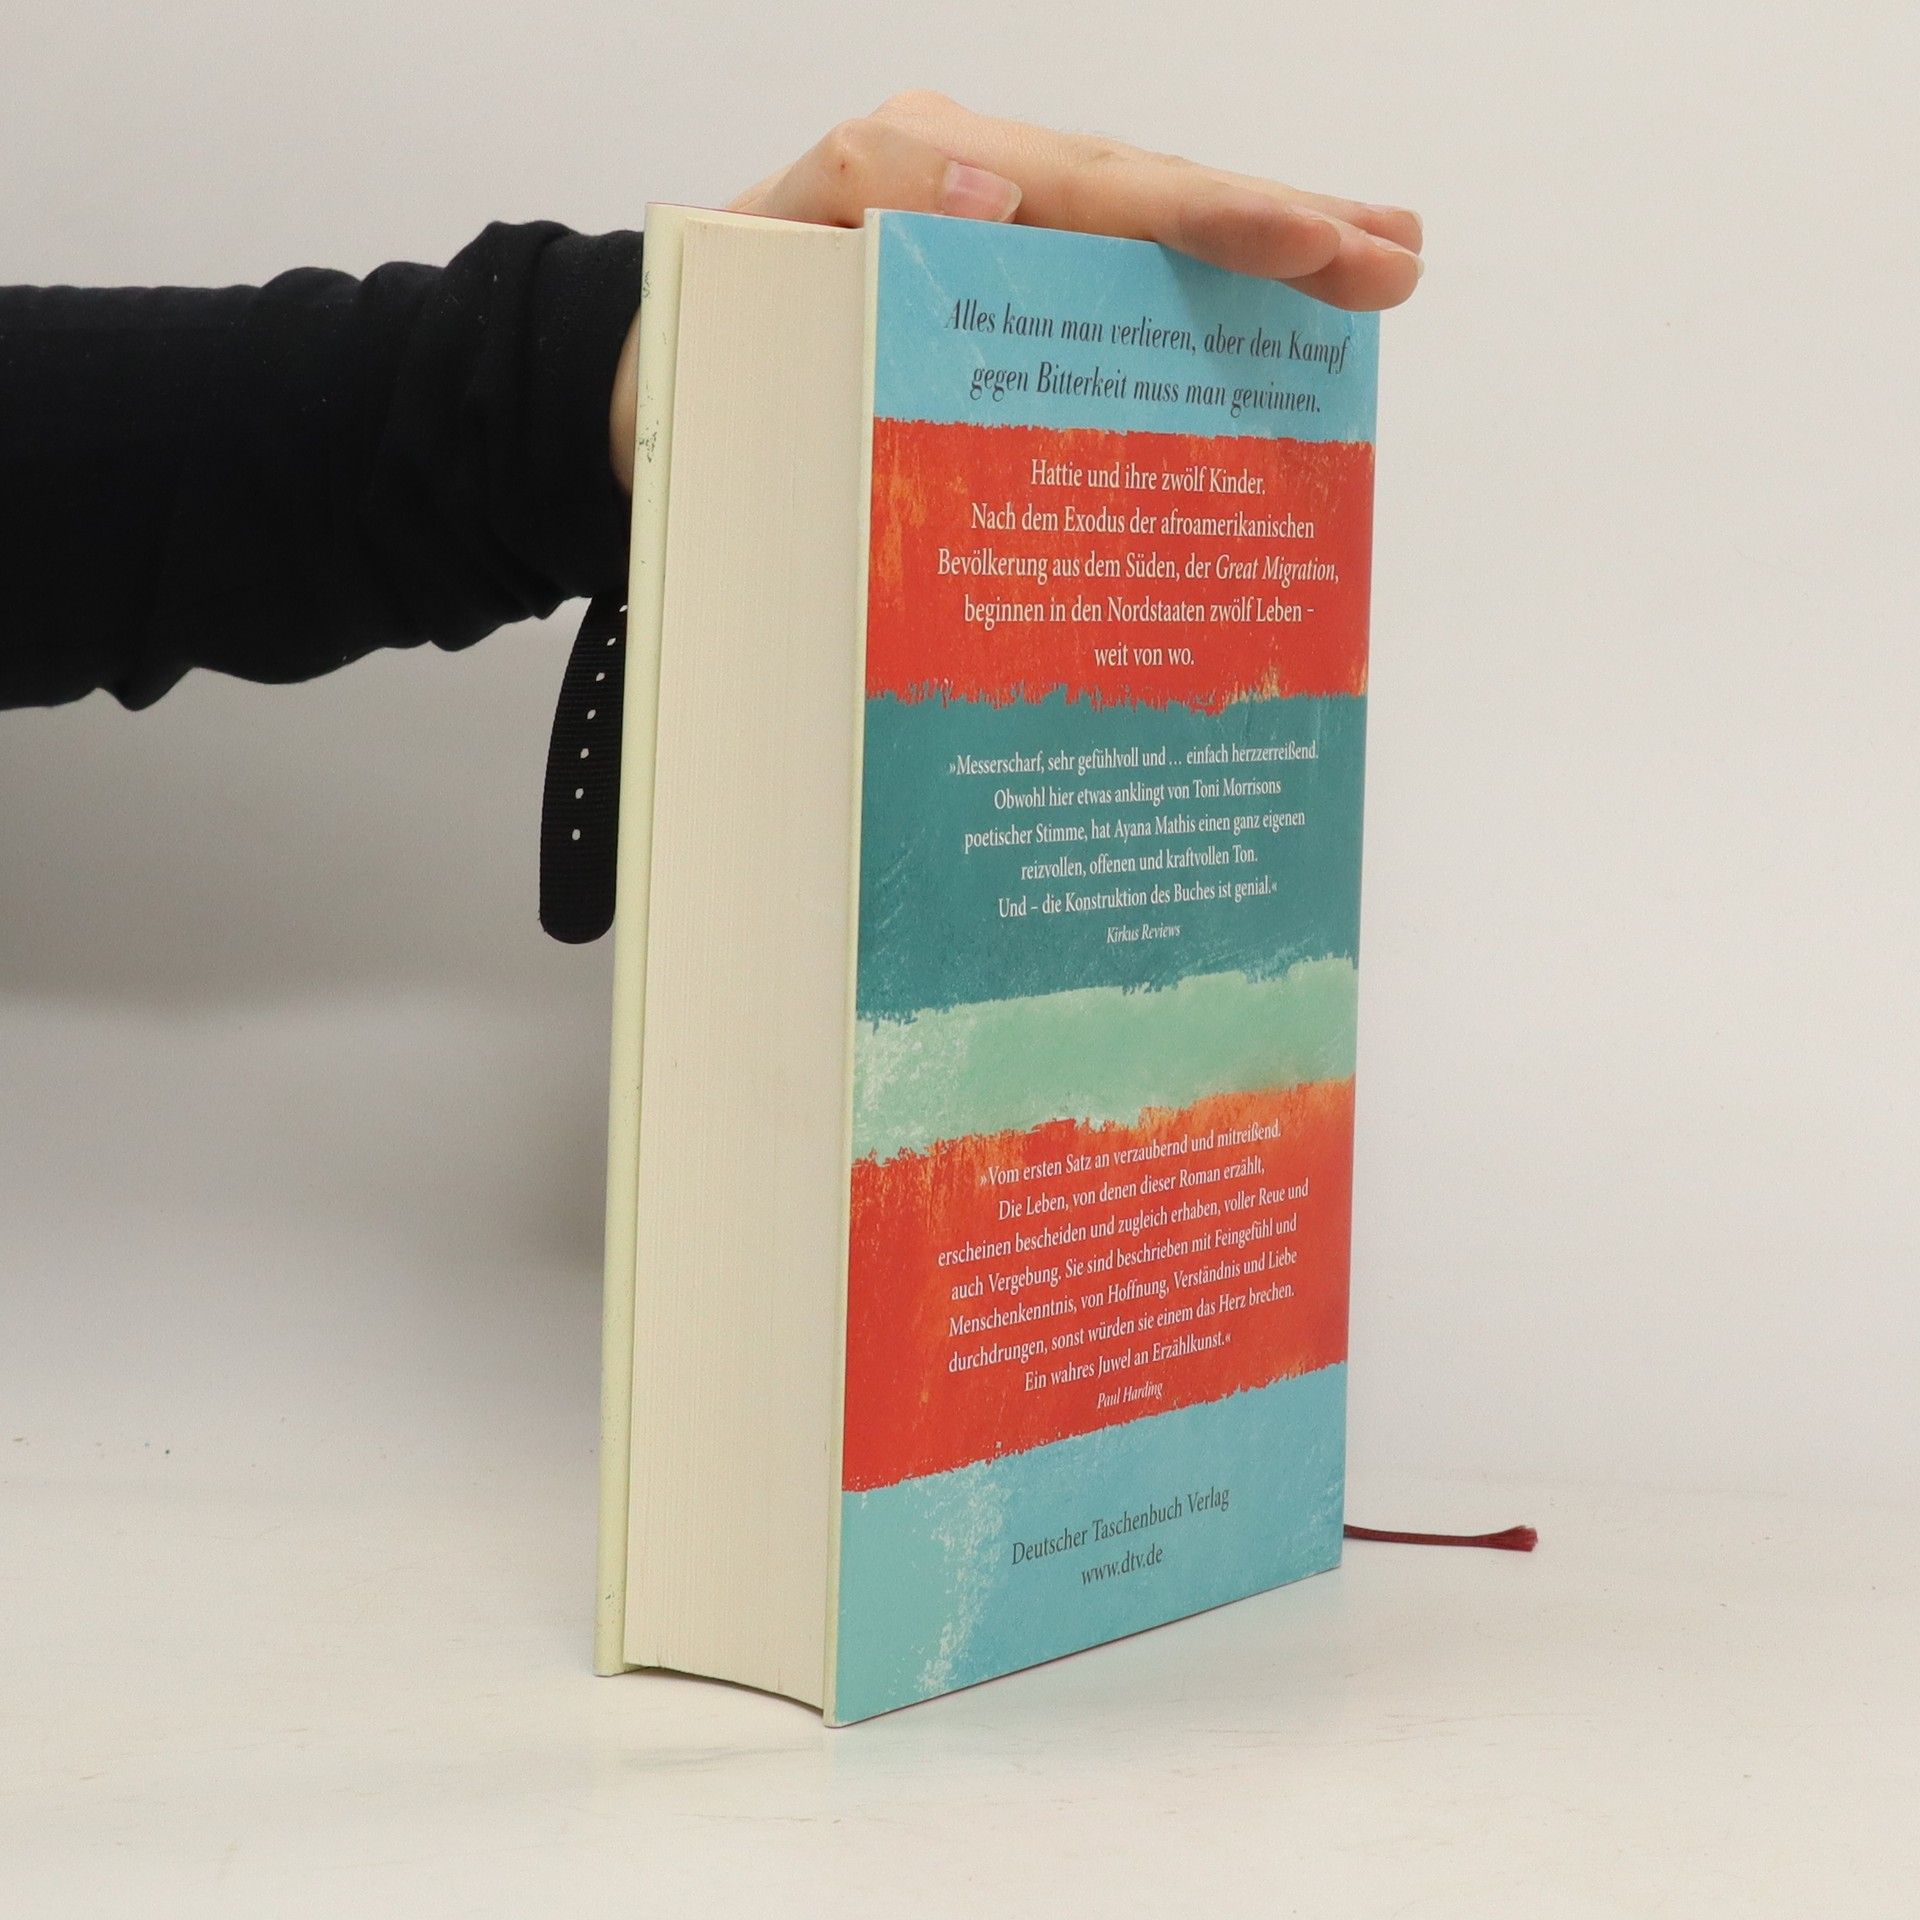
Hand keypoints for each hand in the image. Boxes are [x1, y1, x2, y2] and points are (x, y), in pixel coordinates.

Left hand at [611, 92, 1422, 487]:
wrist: (652, 392)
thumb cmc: (708, 331)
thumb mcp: (756, 246)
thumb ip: (866, 191)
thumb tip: (1004, 184)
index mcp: (937, 172)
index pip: (1099, 188)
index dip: (1209, 218)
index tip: (1310, 241)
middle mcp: (989, 199)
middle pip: (1156, 205)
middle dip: (1282, 230)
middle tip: (1398, 259)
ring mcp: (1007, 256)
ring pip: (1155, 250)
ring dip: (1271, 258)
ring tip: (1386, 264)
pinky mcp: (1007, 321)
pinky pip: (1116, 313)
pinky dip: (1202, 318)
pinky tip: (1276, 334)